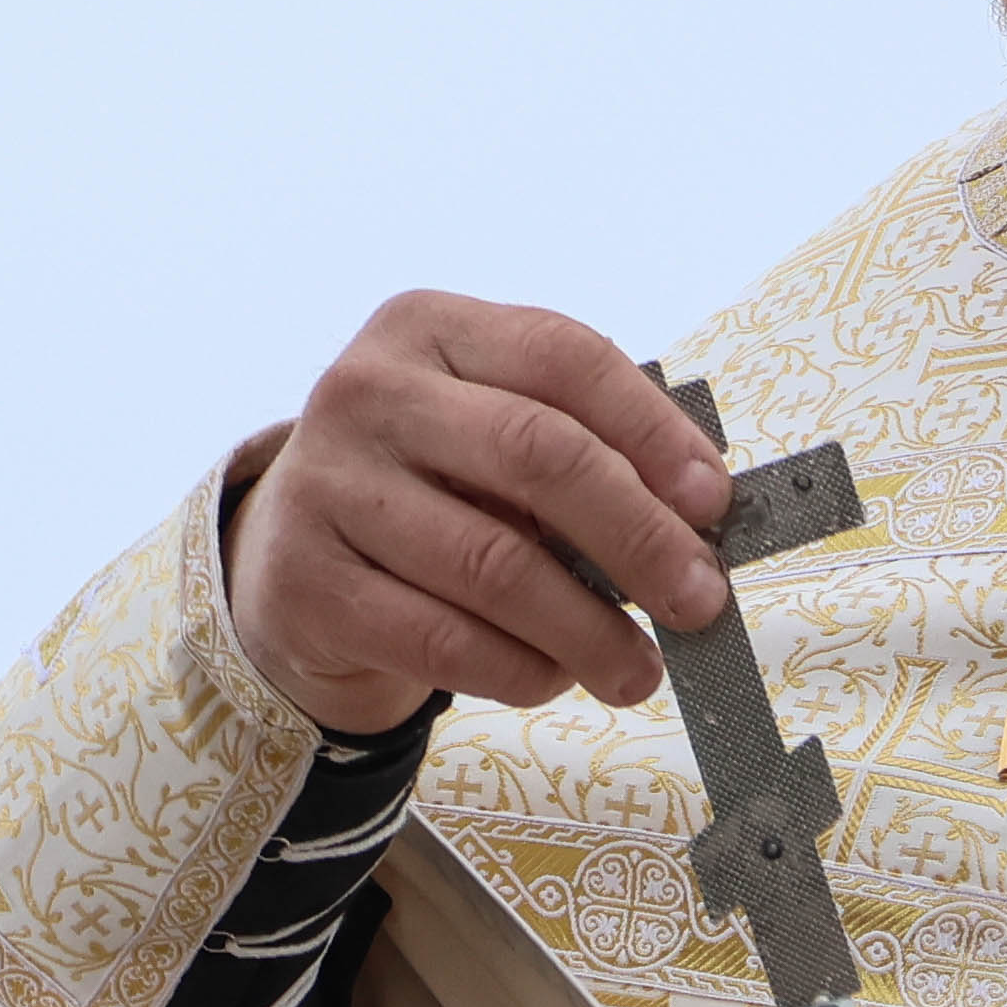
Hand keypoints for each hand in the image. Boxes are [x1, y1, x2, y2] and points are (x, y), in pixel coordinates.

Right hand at [222, 293, 738, 735]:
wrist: (293, 561)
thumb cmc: (429, 490)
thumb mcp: (491, 436)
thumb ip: (584, 453)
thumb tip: (700, 526)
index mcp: (428, 328)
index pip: (563, 357)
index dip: (652, 431)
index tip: (713, 505)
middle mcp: (367, 391)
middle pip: (536, 454)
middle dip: (638, 536)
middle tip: (699, 602)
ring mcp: (326, 485)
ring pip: (493, 565)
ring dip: (587, 630)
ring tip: (638, 669)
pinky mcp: (307, 583)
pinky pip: (441, 638)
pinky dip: (518, 668)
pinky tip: (555, 678)